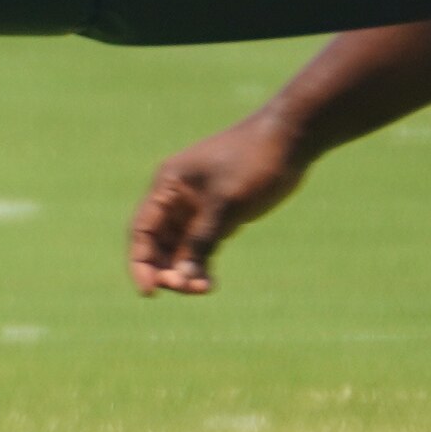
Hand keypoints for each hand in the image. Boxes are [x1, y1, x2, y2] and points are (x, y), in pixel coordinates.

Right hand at [127, 115, 311, 297]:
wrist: (290, 139)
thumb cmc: (254, 161)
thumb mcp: (226, 203)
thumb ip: (202, 240)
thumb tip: (182, 277)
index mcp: (168, 187)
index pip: (142, 230)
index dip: (140, 262)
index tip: (149, 292)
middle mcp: (176, 199)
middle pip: (157, 244)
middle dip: (166, 269)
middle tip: (187, 289)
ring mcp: (197, 208)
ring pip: (179, 249)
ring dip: (185, 271)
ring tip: (204, 288)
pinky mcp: (218, 215)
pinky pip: (201, 247)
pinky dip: (202, 265)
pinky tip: (210, 283)